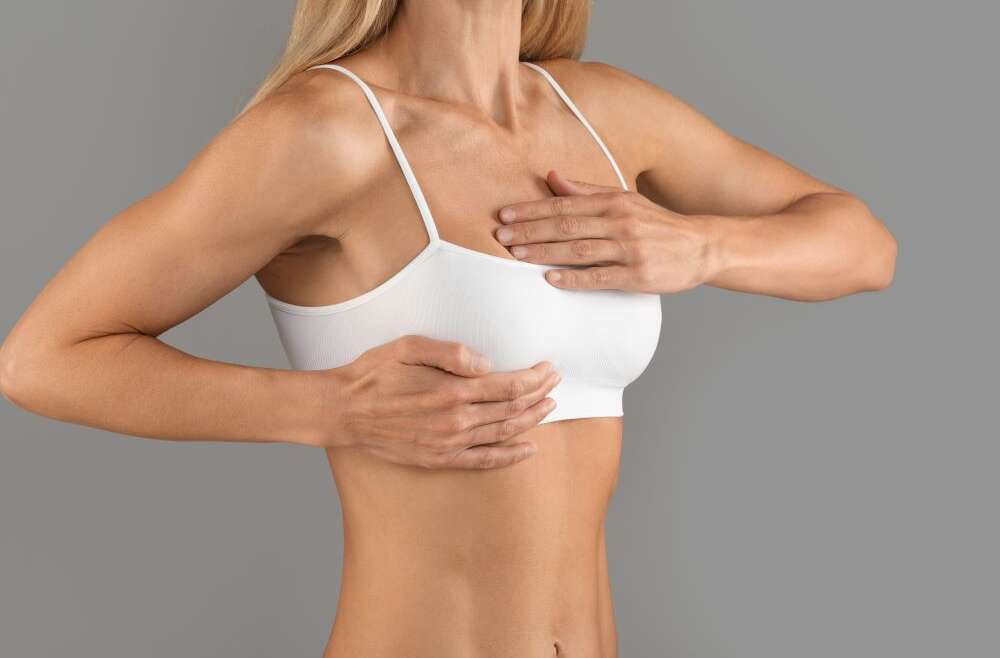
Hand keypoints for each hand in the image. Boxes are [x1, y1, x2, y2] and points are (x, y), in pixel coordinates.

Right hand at [319, 335, 559, 469]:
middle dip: (539, 395)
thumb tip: (488, 365)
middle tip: (556, 383)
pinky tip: (527, 449)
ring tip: (549, 408)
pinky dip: (509, 456)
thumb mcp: (409, 346)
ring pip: (504, 433)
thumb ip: (452, 353)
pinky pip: (483, 460)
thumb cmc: (374, 373)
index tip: (549, 369)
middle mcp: (456, 420)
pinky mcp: (439, 459)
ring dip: (531, 421)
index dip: (534, 378)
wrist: (343, 411)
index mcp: (452, 390)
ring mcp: (449, 443)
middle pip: (512, 409)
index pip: (508, 386)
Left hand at [494, 170, 715, 292]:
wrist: (702, 246)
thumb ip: (587, 190)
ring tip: (516, 256)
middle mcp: (619, 221)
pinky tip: (551, 279)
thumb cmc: (656, 224)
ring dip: (544, 252)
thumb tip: (551, 176)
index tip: (505, 216)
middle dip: (530, 231)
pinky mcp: (637, 275)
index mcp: (613, 201)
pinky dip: (574, 278)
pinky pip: (600, 276)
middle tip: (500, 237)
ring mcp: (629, 248)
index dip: (532, 210)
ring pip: (578, 249)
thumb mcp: (624, 200)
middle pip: (566, 225)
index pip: (564, 203)